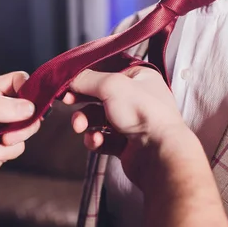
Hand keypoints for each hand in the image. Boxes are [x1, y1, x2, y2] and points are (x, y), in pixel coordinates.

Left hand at [0, 72, 39, 198]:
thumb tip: (30, 108)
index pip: (19, 81)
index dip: (30, 89)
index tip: (29, 105)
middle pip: (29, 109)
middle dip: (24, 124)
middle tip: (10, 135)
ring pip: (24, 133)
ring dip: (9, 144)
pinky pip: (14, 151)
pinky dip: (0, 155)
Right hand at [65, 67, 201, 188]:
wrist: (159, 153)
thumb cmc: (144, 113)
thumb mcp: (111, 85)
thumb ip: (86, 79)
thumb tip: (68, 79)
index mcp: (140, 78)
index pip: (107, 73)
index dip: (86, 78)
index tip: (68, 84)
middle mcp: (137, 99)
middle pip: (99, 97)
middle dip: (82, 102)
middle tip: (67, 102)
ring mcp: (132, 123)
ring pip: (98, 119)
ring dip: (86, 122)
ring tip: (81, 127)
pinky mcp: (126, 145)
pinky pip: (103, 139)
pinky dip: (96, 140)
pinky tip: (97, 142)